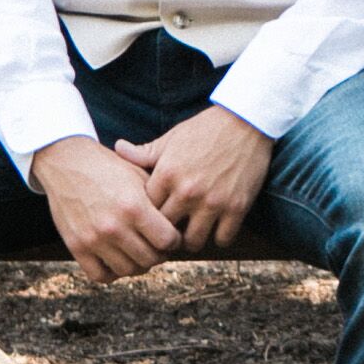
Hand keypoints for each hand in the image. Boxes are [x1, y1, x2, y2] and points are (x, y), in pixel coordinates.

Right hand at [30, 136, 178, 282]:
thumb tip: (181, 222)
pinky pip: (100, 275)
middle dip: (159, 254)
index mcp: (134, 206)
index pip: (167, 241)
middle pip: (150, 259)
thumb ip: (159, 200)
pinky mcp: (76, 247)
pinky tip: (117, 259)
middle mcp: (114, 226)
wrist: (66, 162)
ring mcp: (93, 239)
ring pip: (127, 270)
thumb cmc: (109, 167)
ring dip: (138, 264)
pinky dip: (112, 272)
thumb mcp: (139, 175)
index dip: (174, 240)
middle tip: (157, 246)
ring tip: (139, 252)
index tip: (171, 235)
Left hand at [131, 105, 274, 252]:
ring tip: (192, 233)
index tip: (152, 218)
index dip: (147, 217)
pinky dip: (219, 237)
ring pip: (193, 241)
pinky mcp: (237, 207)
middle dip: (165, 233)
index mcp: (167, 174)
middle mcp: (187, 191)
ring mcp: (213, 201)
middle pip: (165, 230)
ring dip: (191, 239)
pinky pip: (223, 239)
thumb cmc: (205, 129)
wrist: (246, 122)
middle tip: (169, 233)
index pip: (145, 211)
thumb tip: (117, 148)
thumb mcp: (171, 139)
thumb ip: (144, 152)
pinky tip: (216, 228)